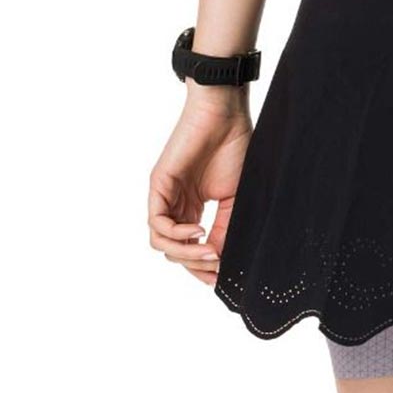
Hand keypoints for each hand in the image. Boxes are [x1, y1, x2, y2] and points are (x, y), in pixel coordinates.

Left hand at [148, 96, 252, 286]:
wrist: (225, 115)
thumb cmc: (235, 147)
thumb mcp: (235, 197)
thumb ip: (226, 228)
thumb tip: (221, 260)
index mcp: (193, 208)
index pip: (190, 249)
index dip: (203, 267)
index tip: (221, 278)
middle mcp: (176, 206)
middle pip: (175, 251)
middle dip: (197, 265)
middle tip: (218, 266)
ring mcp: (165, 197)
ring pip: (162, 243)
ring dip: (186, 254)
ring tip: (211, 250)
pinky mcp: (158, 187)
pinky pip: (157, 224)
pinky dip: (177, 235)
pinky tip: (200, 231)